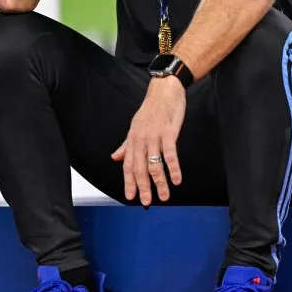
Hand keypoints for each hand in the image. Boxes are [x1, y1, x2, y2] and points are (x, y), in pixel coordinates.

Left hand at [112, 77, 185, 205]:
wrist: (165, 90)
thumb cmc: (152, 108)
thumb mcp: (135, 126)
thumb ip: (126, 144)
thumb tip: (115, 157)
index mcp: (133, 139)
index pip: (128, 165)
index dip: (129, 182)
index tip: (131, 196)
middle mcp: (141, 140)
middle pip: (140, 168)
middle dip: (143, 188)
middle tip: (147, 201)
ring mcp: (154, 137)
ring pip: (155, 165)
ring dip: (160, 183)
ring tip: (164, 196)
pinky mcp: (168, 133)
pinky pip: (170, 155)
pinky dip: (173, 169)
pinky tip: (176, 179)